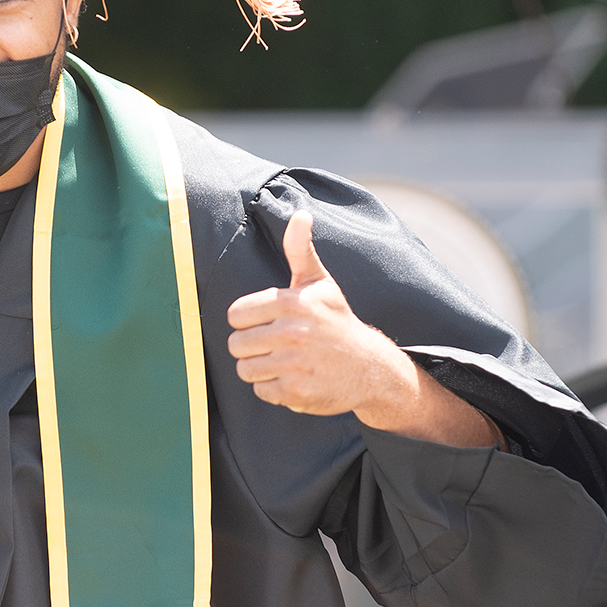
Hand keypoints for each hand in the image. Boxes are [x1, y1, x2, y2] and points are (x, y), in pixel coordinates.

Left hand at [227, 210, 499, 446]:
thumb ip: (300, 251)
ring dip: (260, 369)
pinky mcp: (297, 392)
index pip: (236, 315)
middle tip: (276, 345)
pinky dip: (273, 389)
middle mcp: (293, 332)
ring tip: (283, 361)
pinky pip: (261, 391)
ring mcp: (295, 364)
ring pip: (245, 369)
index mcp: (292, 303)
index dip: (248, 321)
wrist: (371, 367)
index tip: (268, 323)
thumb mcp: (320, 283)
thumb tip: (300, 214)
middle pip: (236, 344)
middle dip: (252, 347)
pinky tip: (293, 378)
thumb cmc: (336, 321)